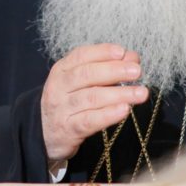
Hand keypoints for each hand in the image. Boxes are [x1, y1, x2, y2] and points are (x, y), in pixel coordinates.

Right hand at [40, 43, 148, 161]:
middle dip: (114, 71)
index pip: (81, 55)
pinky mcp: (68, 129)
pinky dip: (108, 114)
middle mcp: (59, 87)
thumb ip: (104, 68)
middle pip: (87, 75)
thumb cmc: (68, 102)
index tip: (122, 52)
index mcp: (61, 70)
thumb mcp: (80, 82)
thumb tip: (132, 58)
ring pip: (92, 98)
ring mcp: (62, 109)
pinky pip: (90, 120)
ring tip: (140, 93)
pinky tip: (124, 110)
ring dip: (119, 94)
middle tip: (136, 71)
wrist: (44, 133)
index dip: (102, 52)